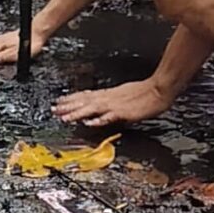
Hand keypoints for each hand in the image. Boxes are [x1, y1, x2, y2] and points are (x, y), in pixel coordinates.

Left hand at [57, 78, 173, 128]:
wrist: (160, 89)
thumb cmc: (145, 92)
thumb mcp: (124, 95)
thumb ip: (111, 102)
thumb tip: (101, 109)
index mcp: (109, 93)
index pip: (86, 96)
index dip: (71, 99)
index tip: (59, 102)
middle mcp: (108, 97)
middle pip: (84, 101)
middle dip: (68, 106)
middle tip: (54, 110)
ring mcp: (114, 104)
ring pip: (91, 108)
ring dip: (77, 113)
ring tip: (64, 117)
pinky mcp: (122, 111)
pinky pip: (108, 116)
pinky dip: (97, 119)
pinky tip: (88, 123)